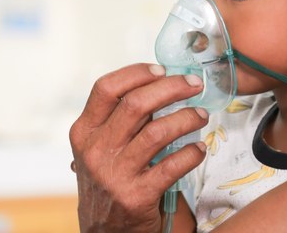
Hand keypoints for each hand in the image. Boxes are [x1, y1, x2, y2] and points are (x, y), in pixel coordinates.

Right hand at [70, 63, 208, 231]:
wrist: (104, 232)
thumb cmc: (108, 180)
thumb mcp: (99, 148)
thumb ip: (120, 120)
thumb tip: (160, 83)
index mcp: (84, 132)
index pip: (106, 88)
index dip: (137, 73)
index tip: (162, 69)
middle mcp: (95, 151)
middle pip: (136, 104)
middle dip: (172, 88)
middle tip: (195, 85)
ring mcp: (115, 175)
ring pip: (158, 132)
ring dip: (187, 118)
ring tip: (201, 115)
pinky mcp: (137, 196)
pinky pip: (172, 166)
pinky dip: (191, 153)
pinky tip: (199, 148)